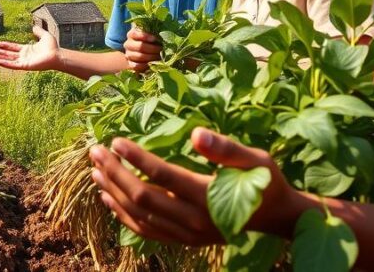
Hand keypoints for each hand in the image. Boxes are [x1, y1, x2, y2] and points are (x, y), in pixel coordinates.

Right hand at [0, 25, 60, 71]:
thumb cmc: (53, 47)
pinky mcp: (24, 66)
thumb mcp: (45, 36)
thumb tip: (34, 27)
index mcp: (27, 49)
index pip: (12, 47)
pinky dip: (3, 63)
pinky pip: (11, 65)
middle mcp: (23, 56)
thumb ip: (38, 31)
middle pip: (7, 54)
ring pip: (7, 59)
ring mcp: (23, 61)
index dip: (4, 45)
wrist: (57, 55)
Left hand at [89, 129, 300, 245]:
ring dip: (113, 192)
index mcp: (208, 197)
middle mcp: (194, 221)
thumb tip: (195, 134)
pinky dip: (123, 215)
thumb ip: (225, 148)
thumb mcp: (255, 159)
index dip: (136, 158)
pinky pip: (146, 231)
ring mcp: (187, 235)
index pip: (162, 176)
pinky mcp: (184, 240)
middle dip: (115, 173)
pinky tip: (107, 198)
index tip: (115, 141)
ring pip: (139, 216)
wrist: (279, 217)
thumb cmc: (267, 181)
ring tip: (94, 169)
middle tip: (95, 150)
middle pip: (143, 197)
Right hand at [124, 26, 161, 72]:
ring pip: (139, 56)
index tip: (155, 39)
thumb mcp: (151, 34)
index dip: (145, 36)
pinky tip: (152, 64)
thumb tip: (164, 36)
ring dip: (151, 57)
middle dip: (153, 48)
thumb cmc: (150, 41)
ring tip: (160, 57)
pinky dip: (145, 66)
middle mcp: (128, 44)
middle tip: (162, 49)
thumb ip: (155, 33)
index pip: (135, 34)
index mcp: (132, 34)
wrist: (143, 52)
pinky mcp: (130, 64)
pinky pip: (137, 66)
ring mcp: (128, 54)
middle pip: (140, 46)